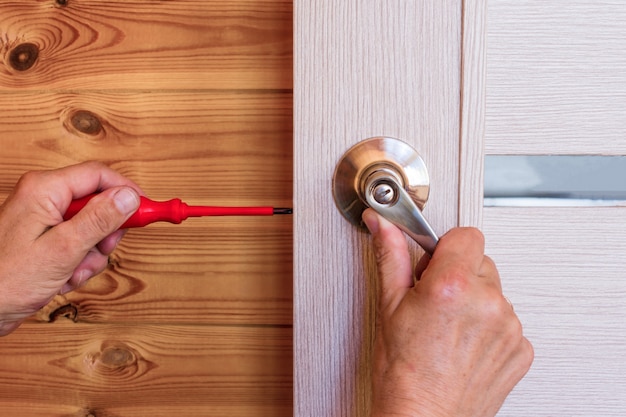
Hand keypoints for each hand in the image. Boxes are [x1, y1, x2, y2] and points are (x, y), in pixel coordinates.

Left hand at [0, 161, 141, 334]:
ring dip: (91, 255)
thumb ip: (99, 219)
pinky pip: (78, 246)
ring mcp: (44, 220)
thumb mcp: (63, 249)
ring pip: (92, 229)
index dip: (127, 192)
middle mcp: (44, 199)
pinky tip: (62, 279)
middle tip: (102, 249)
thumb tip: (129, 197)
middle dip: (106, 233)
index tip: (149, 210)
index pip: (99, 176)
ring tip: (71, 272)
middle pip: (99, 203)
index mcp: (45, 190)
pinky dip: (78, 265)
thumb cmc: (4, 280)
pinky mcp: (45, 241)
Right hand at [362, 209, 533, 416]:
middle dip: (458, 274)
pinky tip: (464, 345)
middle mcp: (488, 302)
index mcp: (452, 285)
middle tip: (435, 301)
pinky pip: (507, 321)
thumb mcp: (390, 306)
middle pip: (481, 262)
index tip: (434, 263)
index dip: (446, 247)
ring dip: (475, 301)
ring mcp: (509, 327)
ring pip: (495, 292)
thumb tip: (383, 225)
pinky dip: (489, 327)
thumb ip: (392, 256)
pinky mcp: (521, 348)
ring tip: (448, 329)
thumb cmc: (403, 372)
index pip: (467, 235)